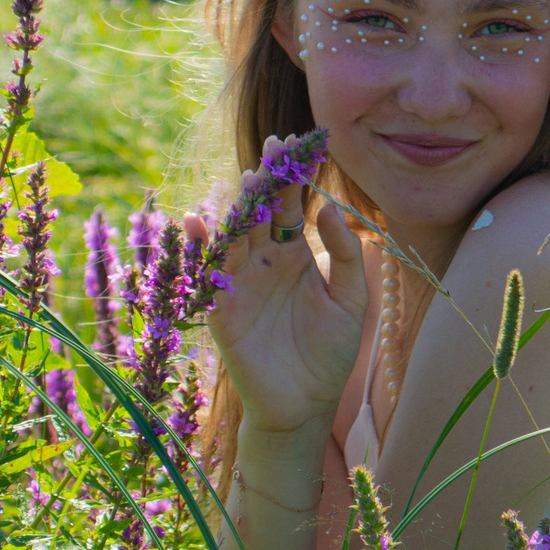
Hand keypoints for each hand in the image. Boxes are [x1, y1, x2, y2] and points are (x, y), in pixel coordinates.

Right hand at [198, 135, 372, 437]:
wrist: (303, 406)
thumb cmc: (328, 355)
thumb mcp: (351, 302)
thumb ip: (346, 257)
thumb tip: (332, 210)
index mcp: (295, 257)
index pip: (292, 207)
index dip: (294, 177)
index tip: (301, 143)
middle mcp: (264, 262)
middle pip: (261, 212)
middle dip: (267, 180)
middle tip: (275, 147)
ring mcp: (241, 283)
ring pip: (236, 235)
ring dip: (240, 207)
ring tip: (249, 179)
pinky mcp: (221, 308)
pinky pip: (209, 273)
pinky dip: (202, 247)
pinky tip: (198, 220)